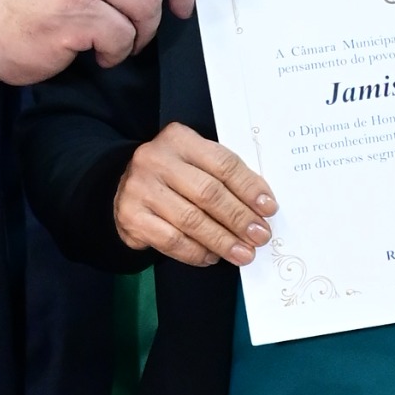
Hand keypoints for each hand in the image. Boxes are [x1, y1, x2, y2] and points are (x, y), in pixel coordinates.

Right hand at [115, 124, 275, 267]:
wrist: (126, 190)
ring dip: (222, 240)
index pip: (222, 164)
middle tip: (259, 236)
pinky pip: (172, 240)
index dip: (249, 188)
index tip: (268, 208)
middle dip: (239, 218)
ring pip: (191, 220)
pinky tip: (212, 256)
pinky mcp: (131, 217)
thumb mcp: (195, 163)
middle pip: (208, 193)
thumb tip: (261, 206)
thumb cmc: (172, 177)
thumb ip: (223, 177)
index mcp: (179, 139)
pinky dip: (196, 252)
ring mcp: (140, 188)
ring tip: (243, 253)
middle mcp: (156, 159)